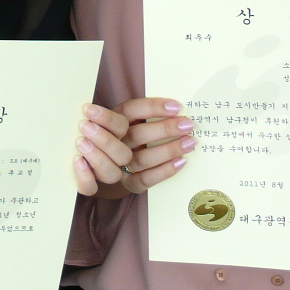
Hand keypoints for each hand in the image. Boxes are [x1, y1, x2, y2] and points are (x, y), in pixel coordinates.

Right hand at [73, 98, 194, 196]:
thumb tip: (176, 107)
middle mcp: (112, 143)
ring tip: (190, 141)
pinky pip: (144, 181)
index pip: (130, 111)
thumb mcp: (122, 120)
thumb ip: (141, 113)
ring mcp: (117, 165)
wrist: (99, 168)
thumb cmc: (118, 136)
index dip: (153, 108)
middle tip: (187, 124)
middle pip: (137, 135)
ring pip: (142, 159)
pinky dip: (163, 172)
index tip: (177, 106)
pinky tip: (181, 162)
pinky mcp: (126, 183)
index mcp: (110, 121)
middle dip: (164, 129)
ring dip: (168, 150)